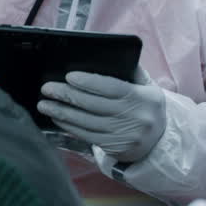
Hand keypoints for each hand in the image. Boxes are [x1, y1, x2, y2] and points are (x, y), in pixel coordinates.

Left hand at [38, 67, 165, 162]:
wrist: (160, 141)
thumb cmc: (147, 107)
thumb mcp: (148, 88)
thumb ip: (132, 72)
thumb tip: (108, 57)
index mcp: (142, 98)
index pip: (111, 87)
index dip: (89, 82)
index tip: (69, 76)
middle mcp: (133, 117)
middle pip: (94, 105)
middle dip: (67, 95)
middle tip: (47, 88)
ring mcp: (123, 135)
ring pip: (86, 122)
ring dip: (62, 113)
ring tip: (44, 104)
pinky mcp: (114, 148)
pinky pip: (86, 136)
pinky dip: (69, 126)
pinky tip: (58, 118)